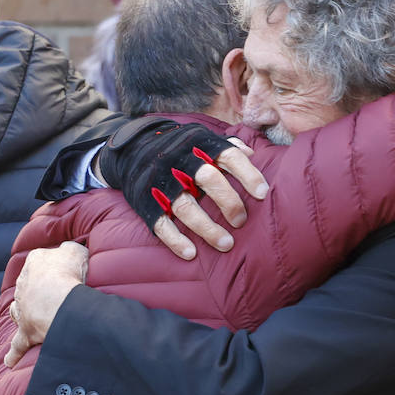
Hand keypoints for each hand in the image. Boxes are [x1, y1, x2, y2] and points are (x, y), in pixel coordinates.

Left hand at [4, 241, 88, 367]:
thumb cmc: (69, 273)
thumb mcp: (75, 251)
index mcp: (35, 263)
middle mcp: (24, 286)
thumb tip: (68, 251)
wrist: (60, 298)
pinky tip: (9, 362)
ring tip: (25, 318)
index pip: (40, 262)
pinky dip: (13, 354)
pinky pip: (18, 345)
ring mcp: (23, 309)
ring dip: (22, 314)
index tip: (60, 270)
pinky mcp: (26, 331)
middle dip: (36, 291)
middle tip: (49, 295)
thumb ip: (70, 249)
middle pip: (28, 287)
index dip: (51, 267)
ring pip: (19, 311)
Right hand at [152, 142, 269, 259]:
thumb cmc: (181, 149)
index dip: (247, 174)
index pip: (228, 156)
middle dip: (228, 201)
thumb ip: (228, 147)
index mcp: (200, 146)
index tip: (263, 194)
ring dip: (207, 228)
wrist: (132, 148)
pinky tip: (191, 253)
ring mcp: (163, 184)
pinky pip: (160, 224)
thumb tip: (253, 154)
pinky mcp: (146, 203)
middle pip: (208, 179)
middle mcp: (181, 163)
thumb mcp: (203, 140)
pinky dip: (175, 240)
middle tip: (242, 221)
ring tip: (226, 244)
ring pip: (185, 207)